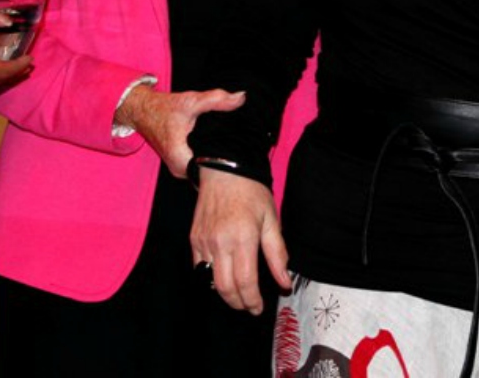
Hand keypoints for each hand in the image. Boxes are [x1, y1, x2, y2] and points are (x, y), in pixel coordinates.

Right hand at [114, 85, 244, 176]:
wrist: (143, 111)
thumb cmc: (164, 109)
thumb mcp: (191, 102)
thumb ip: (216, 100)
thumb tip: (240, 98)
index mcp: (181, 159)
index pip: (213, 169)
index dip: (229, 159)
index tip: (240, 148)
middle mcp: (180, 170)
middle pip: (211, 171)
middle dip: (225, 158)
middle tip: (239, 143)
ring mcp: (180, 169)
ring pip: (205, 168)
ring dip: (216, 156)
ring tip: (229, 144)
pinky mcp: (181, 165)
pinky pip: (199, 164)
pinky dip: (208, 155)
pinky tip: (216, 145)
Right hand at [190, 168, 290, 314]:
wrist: (224, 169)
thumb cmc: (251, 192)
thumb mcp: (271, 220)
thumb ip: (277, 255)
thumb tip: (284, 283)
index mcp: (243, 238)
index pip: (246, 282)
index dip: (253, 301)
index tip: (258, 308)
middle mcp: (220, 243)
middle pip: (225, 288)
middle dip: (238, 303)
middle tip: (249, 306)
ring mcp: (204, 241)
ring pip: (209, 281)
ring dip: (224, 294)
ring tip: (238, 296)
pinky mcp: (194, 238)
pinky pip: (198, 268)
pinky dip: (209, 279)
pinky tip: (222, 279)